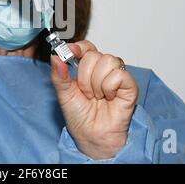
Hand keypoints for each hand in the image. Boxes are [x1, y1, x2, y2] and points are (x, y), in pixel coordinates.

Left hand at [50, 41, 138, 159]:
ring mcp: (117, 76)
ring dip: (97, 83)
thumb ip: (58, 75)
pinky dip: (109, 88)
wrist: (92, 136)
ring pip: (107, 61)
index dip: (78, 48)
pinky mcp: (130, 86)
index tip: (70, 53)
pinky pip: (119, 75)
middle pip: (94, 54)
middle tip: (86, 93)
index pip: (86, 47)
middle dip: (85, 76)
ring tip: (97, 97)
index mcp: (87, 67)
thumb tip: (55, 57)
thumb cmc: (80, 117)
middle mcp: (102, 69)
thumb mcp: (63, 94)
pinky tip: (109, 98)